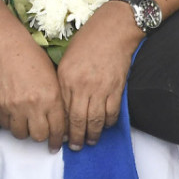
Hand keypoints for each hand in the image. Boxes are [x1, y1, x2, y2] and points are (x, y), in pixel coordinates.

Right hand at [0, 30, 66, 151]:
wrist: (7, 48)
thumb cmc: (33, 59)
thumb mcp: (54, 78)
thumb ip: (58, 101)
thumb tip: (62, 123)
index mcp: (52, 97)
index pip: (58, 129)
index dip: (58, 141)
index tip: (55, 145)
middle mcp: (34, 105)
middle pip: (39, 136)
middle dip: (41, 136)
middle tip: (41, 131)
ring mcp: (15, 106)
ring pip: (21, 134)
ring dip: (25, 131)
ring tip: (26, 123)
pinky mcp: (0, 105)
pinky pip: (6, 126)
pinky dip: (10, 124)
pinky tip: (14, 115)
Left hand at [56, 1, 141, 149]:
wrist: (112, 30)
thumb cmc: (87, 41)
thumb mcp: (67, 58)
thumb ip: (64, 80)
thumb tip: (64, 102)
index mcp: (65, 77)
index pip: (62, 109)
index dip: (63, 126)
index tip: (62, 135)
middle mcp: (81, 85)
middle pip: (78, 119)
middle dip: (77, 137)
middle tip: (76, 147)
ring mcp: (100, 88)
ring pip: (95, 120)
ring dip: (93, 134)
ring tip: (90, 141)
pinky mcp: (116, 88)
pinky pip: (112, 112)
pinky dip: (108, 123)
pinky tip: (105, 126)